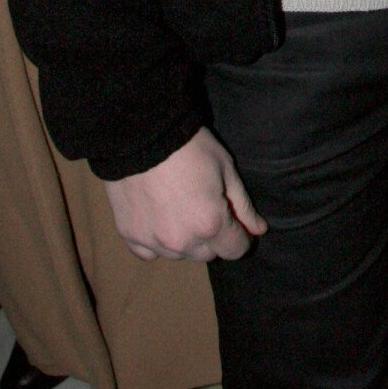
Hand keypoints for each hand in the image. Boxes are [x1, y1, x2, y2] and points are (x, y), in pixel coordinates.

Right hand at [104, 126, 267, 261]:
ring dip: (185, 240)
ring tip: (181, 209)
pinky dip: (157, 242)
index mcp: (210, 224)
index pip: (235, 250)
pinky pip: (150, 252)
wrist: (142, 133)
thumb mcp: (226, 169)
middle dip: (213, 237)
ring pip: (179, 254)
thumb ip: (243, 206)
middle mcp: (181, 242)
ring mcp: (153, 242)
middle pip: (207, 254)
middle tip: (207, 208)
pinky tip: (159, 219)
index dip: (241, 237)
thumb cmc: (191, 147)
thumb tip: (259, 230)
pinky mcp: (129, 235)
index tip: (237, 224)